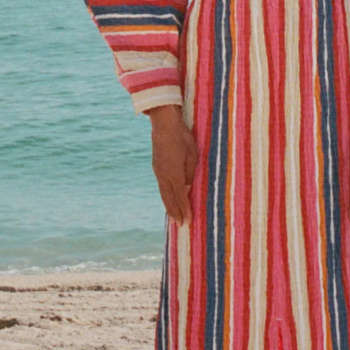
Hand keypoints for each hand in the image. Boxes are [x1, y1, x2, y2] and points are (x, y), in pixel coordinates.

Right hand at [148, 106, 197, 224]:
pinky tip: (168, 200)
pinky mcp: (156, 167)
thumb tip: (188, 189)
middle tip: (181, 226)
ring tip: (173, 218)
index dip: (184, 210)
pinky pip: (161, 186)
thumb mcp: (192, 155)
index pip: (180, 196)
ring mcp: (158, 171)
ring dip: (169, 207)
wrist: (164, 124)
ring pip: (164, 194)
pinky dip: (165, 197)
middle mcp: (164, 175)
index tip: (188, 222)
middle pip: (170, 198)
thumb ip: (190, 173)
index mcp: (174, 173)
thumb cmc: (183, 137)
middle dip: (176, 213)